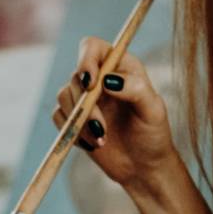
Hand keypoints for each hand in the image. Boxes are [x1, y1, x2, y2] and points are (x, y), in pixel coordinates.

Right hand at [53, 37, 176, 189]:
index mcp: (120, 66)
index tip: (91, 84)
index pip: (92, 47)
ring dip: (79, 121)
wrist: (143, 166)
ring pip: (64, 97)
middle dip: (86, 106)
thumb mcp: (152, 111)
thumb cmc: (153, 134)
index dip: (86, 60)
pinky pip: (59, 117)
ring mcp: (85, 98)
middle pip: (76, 77)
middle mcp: (99, 78)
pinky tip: (93, 145)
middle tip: (101, 129)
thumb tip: (108, 80)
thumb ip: (135, 89)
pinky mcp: (74, 119)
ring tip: (101, 140)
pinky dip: (72, 132)